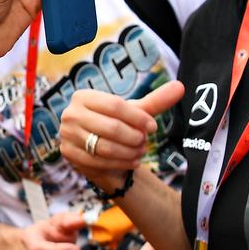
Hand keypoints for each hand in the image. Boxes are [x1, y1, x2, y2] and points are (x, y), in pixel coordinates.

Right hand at [59, 81, 184, 189]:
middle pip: (111, 127)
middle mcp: (71, 113)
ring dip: (129, 152)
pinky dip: (120, 163)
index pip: (115, 105)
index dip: (138, 118)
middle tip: (144, 142)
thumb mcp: (135, 113)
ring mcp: (67, 134)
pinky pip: (99, 162)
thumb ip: (156, 100)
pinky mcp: (68, 154)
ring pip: (106, 147)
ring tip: (139, 151)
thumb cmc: (117, 126)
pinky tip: (131, 161)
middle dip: (134, 138)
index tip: (152, 127)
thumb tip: (181, 86)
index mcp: (84, 96)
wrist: (100, 152)